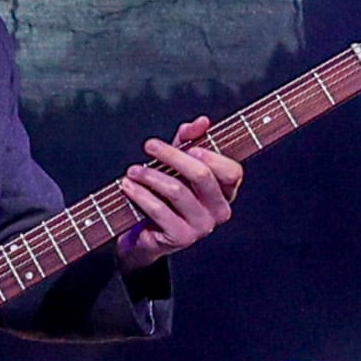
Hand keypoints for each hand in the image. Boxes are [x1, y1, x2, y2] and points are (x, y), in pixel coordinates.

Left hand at [115, 122, 241, 268]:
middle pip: (202, 176)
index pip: (232, 172)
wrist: (144, 234)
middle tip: (149, 145)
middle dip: (172, 156)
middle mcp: (220, 211)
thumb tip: (203, 122)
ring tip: (133, 170)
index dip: (213, 157)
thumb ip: (189, 139)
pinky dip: (141, 195)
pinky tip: (128, 186)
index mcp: (226, 192)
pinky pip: (160, 211)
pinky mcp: (181, 238)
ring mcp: (202, 227)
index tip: (190, 146)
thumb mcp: (177, 162)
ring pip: (177, 191)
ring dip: (150, 175)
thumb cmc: (165, 194)